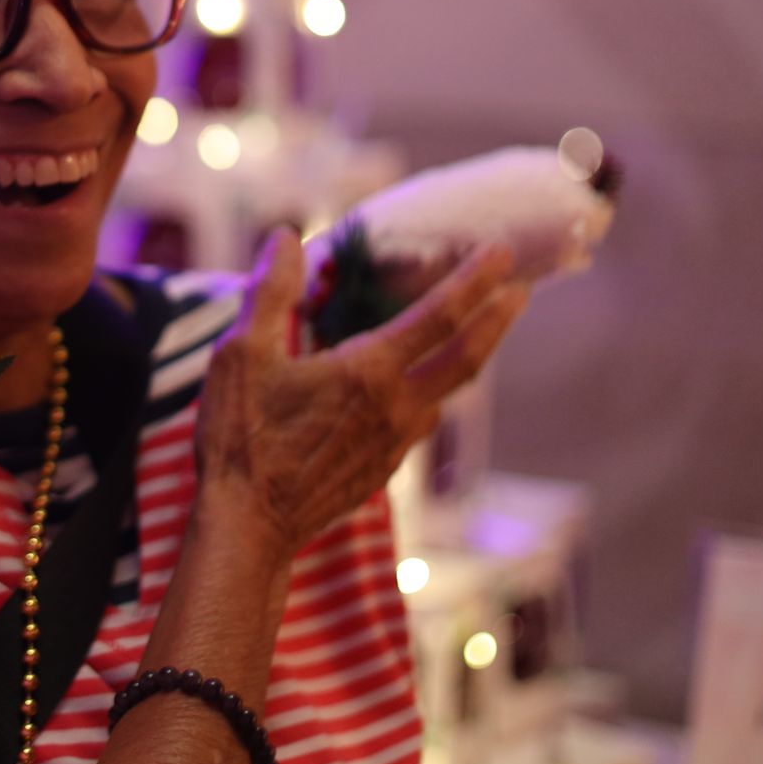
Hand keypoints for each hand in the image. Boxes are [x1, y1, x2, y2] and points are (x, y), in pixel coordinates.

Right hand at [194, 229, 528, 559]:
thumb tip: (286, 237)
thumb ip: (270, 291)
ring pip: (446, 393)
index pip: (439, 316)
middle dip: (498, 320)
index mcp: (369, 372)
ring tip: (474, 335)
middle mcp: (396, 407)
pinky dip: (434, 391)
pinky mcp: (382, 470)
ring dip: (468, 358)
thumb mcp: (241, 353)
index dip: (474, 280)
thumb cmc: (241, 438)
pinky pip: (420, 421)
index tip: (504, 254)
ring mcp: (394, 444)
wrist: (249, 526)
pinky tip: (418, 390)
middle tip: (521, 291)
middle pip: (467, 358)